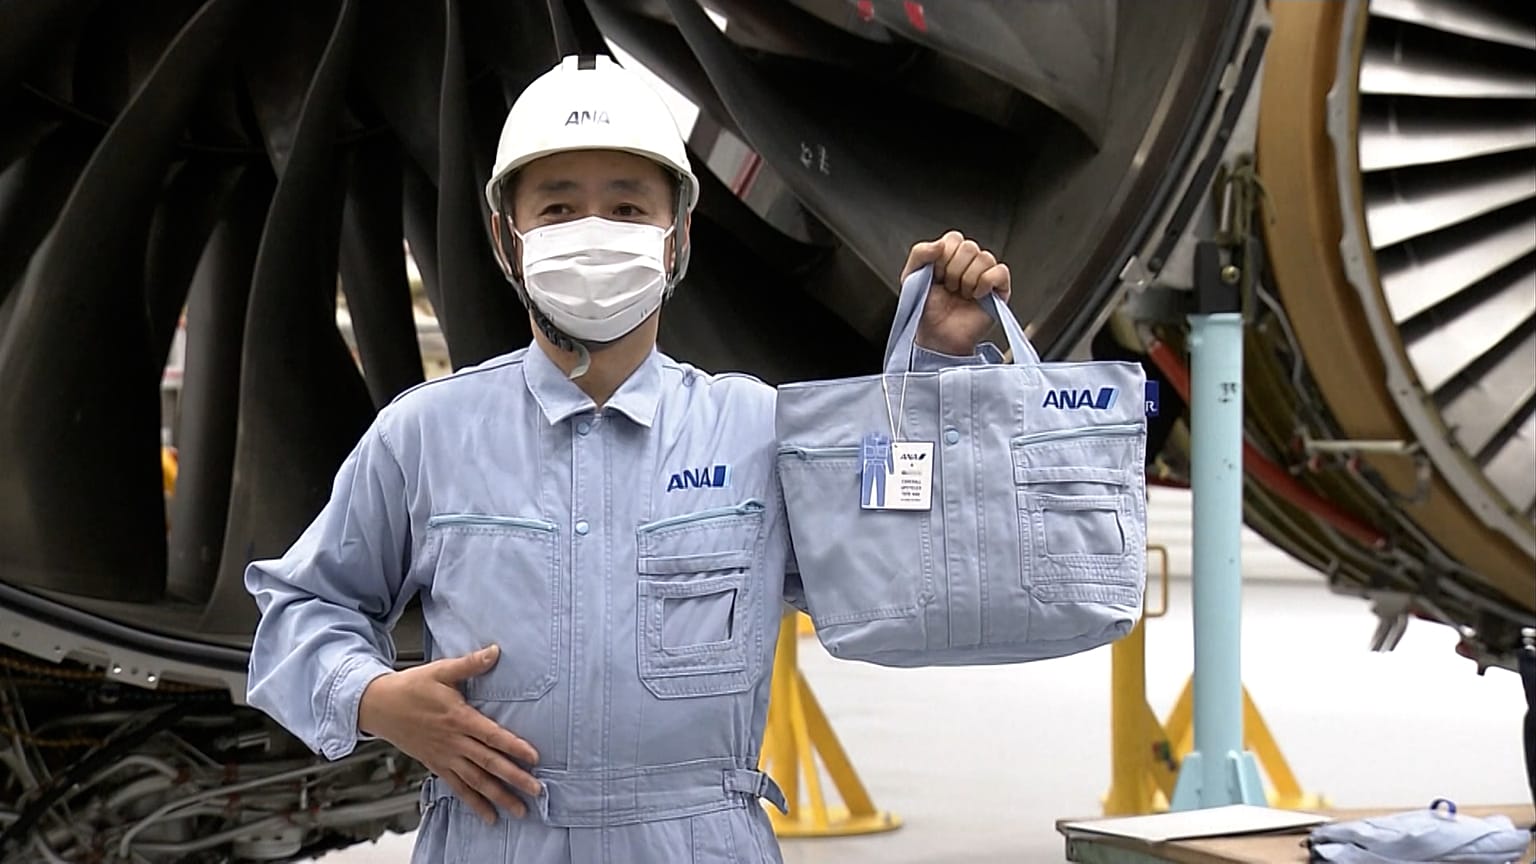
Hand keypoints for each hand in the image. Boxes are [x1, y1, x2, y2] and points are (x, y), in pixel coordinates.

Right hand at [358, 645, 540, 824]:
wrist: (379, 706)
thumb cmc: (411, 688)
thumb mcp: (441, 670)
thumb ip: (470, 664)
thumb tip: (495, 651)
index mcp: (458, 718)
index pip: (492, 735)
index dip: (514, 746)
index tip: (534, 757)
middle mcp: (454, 742)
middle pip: (488, 763)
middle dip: (514, 778)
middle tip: (536, 790)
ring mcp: (445, 757)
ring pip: (476, 781)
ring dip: (498, 796)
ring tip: (519, 810)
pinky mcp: (436, 765)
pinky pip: (458, 788)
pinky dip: (474, 803)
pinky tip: (489, 815)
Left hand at [901, 230, 1011, 356]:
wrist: (937, 336)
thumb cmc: (926, 310)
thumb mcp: (911, 276)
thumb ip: (920, 253)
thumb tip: (940, 243)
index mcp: (950, 255)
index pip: (954, 238)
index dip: (943, 257)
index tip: (936, 276)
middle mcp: (970, 262)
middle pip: (969, 247)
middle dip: (953, 270)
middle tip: (949, 288)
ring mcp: (986, 274)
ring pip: (985, 257)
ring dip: (968, 279)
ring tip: (961, 294)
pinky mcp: (1000, 288)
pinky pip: (1000, 272)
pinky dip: (986, 283)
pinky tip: (976, 296)